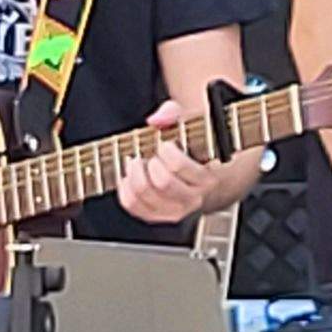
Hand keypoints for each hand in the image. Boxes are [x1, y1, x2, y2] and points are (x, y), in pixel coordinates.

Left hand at [116, 97, 243, 222]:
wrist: (203, 176)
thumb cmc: (194, 149)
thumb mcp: (191, 127)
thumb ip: (175, 115)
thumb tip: (156, 120)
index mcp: (206, 178)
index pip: (180, 167)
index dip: (166, 151)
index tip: (165, 144)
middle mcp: (193, 199)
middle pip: (162, 183)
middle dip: (150, 163)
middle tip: (150, 154)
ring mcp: (174, 211)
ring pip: (144, 195)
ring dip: (135, 174)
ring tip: (137, 162)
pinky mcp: (156, 216)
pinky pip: (132, 205)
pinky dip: (125, 188)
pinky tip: (129, 175)